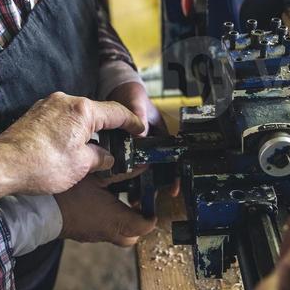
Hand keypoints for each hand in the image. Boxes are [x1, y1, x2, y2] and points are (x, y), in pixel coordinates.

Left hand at [0, 92, 144, 203]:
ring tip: (93, 151)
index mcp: (82, 110)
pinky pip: (61, 119)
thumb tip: (107, 157)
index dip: (132, 123)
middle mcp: (65, 101)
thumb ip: (100, 158)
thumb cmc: (40, 166)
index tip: (140, 129)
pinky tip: (70, 148)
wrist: (2, 166)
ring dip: (87, 131)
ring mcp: (47, 105)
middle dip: (109, 129)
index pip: (116, 113)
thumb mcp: (81, 166)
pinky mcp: (34, 114)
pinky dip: (70, 131)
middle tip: (120, 144)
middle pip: (96, 113)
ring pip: (77, 116)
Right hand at [55, 171, 156, 246]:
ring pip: (116, 235)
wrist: (40, 209)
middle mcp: (107, 233)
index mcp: (116, 220)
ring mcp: (93, 235)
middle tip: (136, 204)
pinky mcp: (82, 234)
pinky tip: (99, 203)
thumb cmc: (69, 193)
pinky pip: (101, 231)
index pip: (145, 227)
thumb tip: (142, 165)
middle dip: (138, 223)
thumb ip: (123, 172)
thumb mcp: (98, 176)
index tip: (150, 204)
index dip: (151, 216)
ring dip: (121, 222)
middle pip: (132, 237)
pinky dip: (106, 221)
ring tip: (117, 200)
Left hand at [109, 82, 179, 196]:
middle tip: (146, 199)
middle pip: (155, 168)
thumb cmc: (132, 93)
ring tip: (133, 199)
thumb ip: (139, 113)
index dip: (174, 174)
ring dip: (137, 183)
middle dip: (153, 185)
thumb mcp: (137, 101)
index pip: (171, 157)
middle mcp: (150, 143)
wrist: (116, 90)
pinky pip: (123, 165)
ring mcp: (136, 147)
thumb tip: (141, 130)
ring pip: (139, 169)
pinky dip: (121, 174)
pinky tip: (114, 184)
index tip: (172, 189)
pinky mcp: (121, 148)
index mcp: (160, 133)